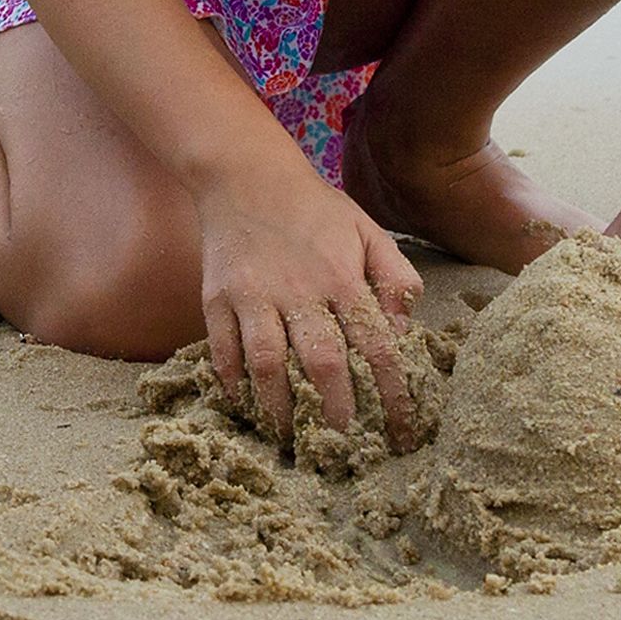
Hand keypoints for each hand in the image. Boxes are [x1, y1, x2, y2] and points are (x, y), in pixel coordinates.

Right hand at [197, 164, 423, 442]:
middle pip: (321, 361)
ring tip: (293, 437)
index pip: (376, 345)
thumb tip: (404, 334)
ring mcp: (252, 295)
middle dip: (336, 410)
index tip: (403, 430)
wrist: (244, 174)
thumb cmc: (315, 209)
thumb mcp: (368, 231)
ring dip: (282, 407)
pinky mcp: (216, 298)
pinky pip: (223, 350)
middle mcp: (298, 289)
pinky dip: (233, 383)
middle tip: (345, 445)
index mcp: (342, 276)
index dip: (392, 393)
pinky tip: (246, 406)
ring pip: (268, 364)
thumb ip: (395, 279)